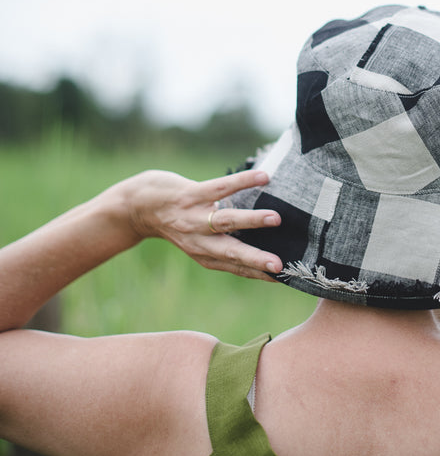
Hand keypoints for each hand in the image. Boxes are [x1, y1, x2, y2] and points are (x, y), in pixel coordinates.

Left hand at [121, 168, 282, 280]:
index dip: (259, 274)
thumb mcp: (199, 241)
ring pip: (225, 220)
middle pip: (231, 252)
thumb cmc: (179, 222)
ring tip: (275, 219)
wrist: (138, 206)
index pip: (236, 267)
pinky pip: (220, 188)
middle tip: (279, 265)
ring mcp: (194, 217)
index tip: (284, 278)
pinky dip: (242, 182)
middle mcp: (199, 241)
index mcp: (205, 255)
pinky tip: (263, 177)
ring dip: (250, 220)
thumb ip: (226, 243)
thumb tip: (266, 238)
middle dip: (255, 259)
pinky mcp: (190, 194)